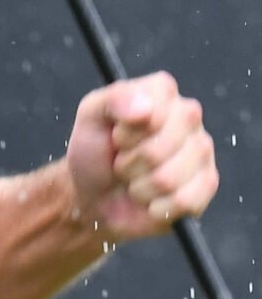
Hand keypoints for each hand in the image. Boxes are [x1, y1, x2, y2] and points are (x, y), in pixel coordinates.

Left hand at [65, 71, 217, 240]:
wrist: (94, 195)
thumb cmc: (94, 151)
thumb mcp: (90, 117)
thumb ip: (113, 100)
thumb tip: (146, 107)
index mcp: (162, 91)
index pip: (152, 112)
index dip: (125, 132)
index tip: (115, 136)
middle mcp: (189, 116)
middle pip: (160, 148)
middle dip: (130, 162)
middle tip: (122, 160)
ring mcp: (202, 149)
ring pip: (168, 179)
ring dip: (140, 186)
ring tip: (134, 178)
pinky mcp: (207, 183)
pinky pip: (183, 201)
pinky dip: (156, 206)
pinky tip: (151, 198)